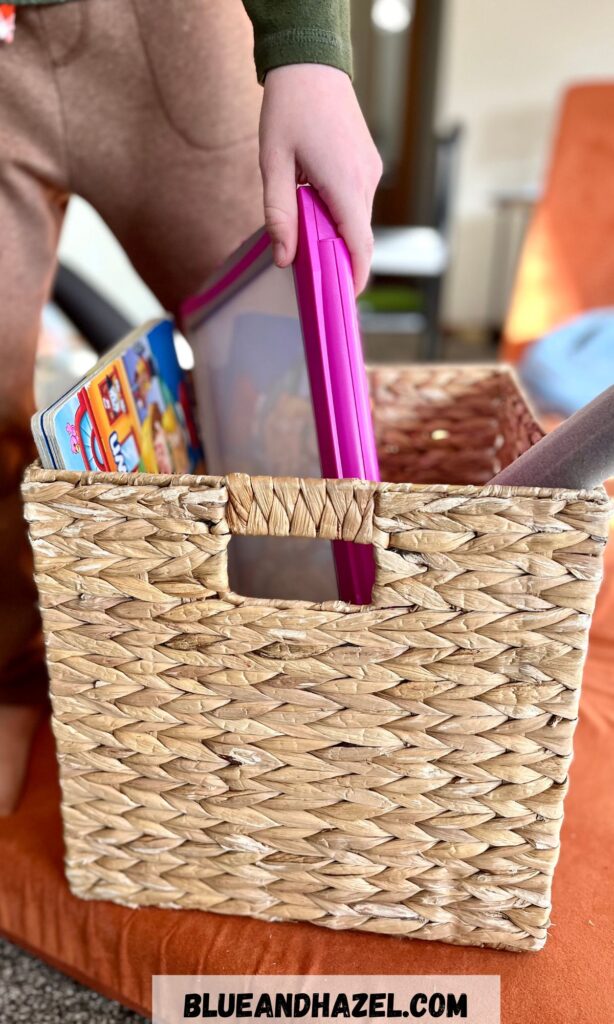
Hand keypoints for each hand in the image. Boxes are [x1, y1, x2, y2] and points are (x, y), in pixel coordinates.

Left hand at [259, 64, 382, 293]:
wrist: (311, 62)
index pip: (360, 245)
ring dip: (337, 233)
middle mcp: (366, 180)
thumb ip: (279, 215)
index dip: (355, 276)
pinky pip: (357, 200)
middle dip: (341, 259)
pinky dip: (341, 214)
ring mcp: (370, 170)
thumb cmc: (289, 108)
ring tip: (307, 237)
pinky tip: (315, 207)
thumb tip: (285, 258)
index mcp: (345, 183)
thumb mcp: (273, 164)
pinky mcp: (367, 163)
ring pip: (358, 218)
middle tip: (315, 276)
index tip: (345, 299)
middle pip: (359, 236)